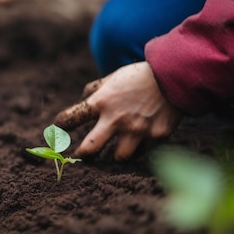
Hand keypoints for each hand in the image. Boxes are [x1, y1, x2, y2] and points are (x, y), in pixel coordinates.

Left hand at [54, 62, 182, 160]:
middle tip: (80, 156)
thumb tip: (82, 99)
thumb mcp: (112, 78)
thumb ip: (95, 90)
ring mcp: (136, 131)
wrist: (175, 75)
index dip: (61, 125)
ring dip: (115, 155)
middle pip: (89, 150)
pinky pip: (143, 152)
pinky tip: (139, 144)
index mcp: (101, 102)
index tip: (58, 130)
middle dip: (82, 156)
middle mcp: (115, 120)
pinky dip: (139, 150)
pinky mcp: (155, 137)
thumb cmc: (139, 76)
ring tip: (115, 151)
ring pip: (119, 158)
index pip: (70, 119)